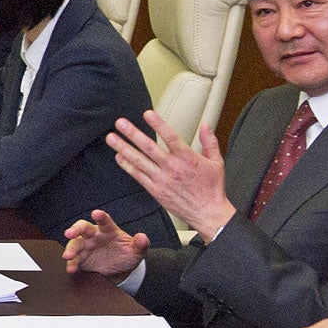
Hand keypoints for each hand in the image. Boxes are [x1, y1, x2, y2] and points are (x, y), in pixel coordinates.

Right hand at [62, 209, 149, 277]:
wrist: (120, 270)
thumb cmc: (127, 254)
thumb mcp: (136, 251)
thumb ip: (140, 244)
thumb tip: (142, 237)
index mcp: (108, 230)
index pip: (104, 221)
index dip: (100, 216)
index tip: (96, 213)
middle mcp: (94, 236)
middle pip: (83, 228)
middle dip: (75, 230)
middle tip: (69, 234)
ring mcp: (86, 247)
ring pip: (75, 244)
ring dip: (70, 249)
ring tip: (68, 256)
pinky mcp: (82, 259)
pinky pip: (74, 260)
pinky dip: (71, 264)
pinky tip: (71, 268)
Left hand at [107, 110, 234, 236]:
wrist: (207, 213)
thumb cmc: (212, 189)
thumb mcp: (216, 163)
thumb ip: (209, 142)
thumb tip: (205, 126)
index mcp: (188, 159)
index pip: (171, 137)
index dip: (158, 125)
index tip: (147, 114)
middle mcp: (172, 168)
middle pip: (149, 148)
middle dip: (133, 134)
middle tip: (120, 123)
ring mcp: (162, 179)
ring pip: (139, 161)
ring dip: (123, 148)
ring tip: (111, 138)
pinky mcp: (156, 190)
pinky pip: (138, 176)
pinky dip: (127, 166)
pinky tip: (118, 156)